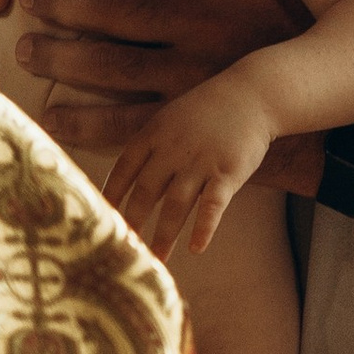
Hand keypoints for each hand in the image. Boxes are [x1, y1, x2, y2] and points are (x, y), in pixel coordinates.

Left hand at [14, 0, 306, 141]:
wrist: (336, 125)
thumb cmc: (302, 46)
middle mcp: (212, 28)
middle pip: (120, 7)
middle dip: (66, 1)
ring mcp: (197, 80)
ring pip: (110, 65)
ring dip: (61, 58)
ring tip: (29, 48)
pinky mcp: (189, 126)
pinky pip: (123, 123)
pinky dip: (82, 120)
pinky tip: (52, 113)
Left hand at [104, 71, 274, 261]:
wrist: (253, 95)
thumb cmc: (209, 111)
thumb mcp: (170, 119)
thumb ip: (150, 147)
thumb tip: (127, 181)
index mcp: (154, 134)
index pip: (123, 169)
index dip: (110, 197)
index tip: (99, 220)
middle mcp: (172, 149)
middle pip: (145, 192)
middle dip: (132, 223)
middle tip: (123, 249)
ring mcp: (201, 161)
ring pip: (175, 205)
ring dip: (164, 235)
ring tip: (157, 259)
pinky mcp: (228, 172)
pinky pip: (213, 205)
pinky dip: (204, 228)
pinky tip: (197, 248)